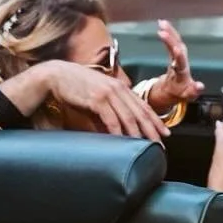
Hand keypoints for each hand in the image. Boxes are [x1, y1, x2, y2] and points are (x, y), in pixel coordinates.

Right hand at [0, 60, 166, 140]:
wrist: (57, 75)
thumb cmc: (77, 86)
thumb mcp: (98, 97)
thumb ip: (109, 110)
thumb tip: (116, 130)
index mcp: (121, 88)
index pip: (143, 106)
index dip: (156, 121)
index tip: (165, 134)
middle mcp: (118, 89)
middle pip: (140, 113)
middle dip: (152, 131)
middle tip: (161, 146)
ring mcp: (108, 93)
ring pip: (129, 117)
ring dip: (139, 134)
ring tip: (146, 147)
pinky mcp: (97, 99)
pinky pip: (111, 119)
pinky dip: (118, 132)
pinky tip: (123, 141)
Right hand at [147, 19, 204, 113]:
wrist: (179, 88)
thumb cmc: (183, 91)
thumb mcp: (188, 94)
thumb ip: (193, 91)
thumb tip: (200, 86)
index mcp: (183, 71)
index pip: (181, 63)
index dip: (179, 56)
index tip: (176, 49)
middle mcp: (182, 60)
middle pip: (177, 48)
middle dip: (170, 40)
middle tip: (162, 31)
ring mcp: (179, 55)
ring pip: (175, 41)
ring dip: (169, 32)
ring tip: (162, 23)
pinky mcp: (175, 51)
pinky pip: (172, 39)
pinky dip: (168, 31)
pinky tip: (162, 23)